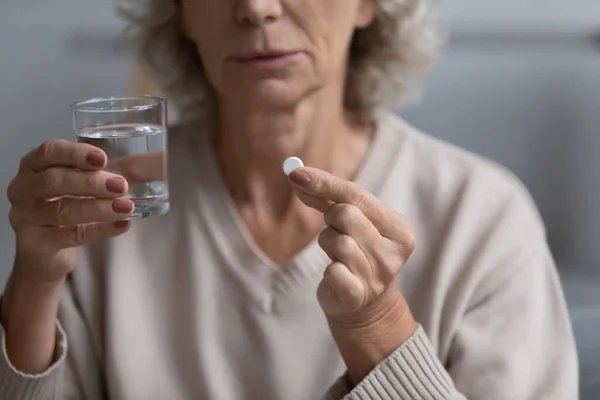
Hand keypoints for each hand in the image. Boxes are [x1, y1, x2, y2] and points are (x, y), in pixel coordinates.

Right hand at [7, 139, 132, 281]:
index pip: (49, 152)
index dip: (76, 154)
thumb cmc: (64, 206)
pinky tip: (121, 225)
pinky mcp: (36, 243)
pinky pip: (70, 236)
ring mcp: (26, 217)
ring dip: (98, 208)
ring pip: (63, 210)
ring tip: (126, 207)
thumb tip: (148, 166)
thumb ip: (102, 173)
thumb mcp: (76, 184)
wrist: (43, 252)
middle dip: (91, 182)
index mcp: (33, 166)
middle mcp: (23, 188)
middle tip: (121, 185)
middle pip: (54, 180)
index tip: (102, 158)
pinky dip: (99, 230)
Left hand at [288, 167, 417, 382]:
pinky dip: (329, 270)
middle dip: (331, 220)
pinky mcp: (357, 295)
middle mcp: (394, 253)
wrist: (364, 305)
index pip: (358, 196)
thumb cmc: (357, 253)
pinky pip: (331, 269)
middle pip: (346, 214)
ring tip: (339, 257)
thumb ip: (327, 197)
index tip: (296, 173)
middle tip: (336, 232)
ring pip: (337, 240)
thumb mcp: (350, 222)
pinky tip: (338, 276)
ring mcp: (378, 276)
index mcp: (400, 229)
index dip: (324, 183)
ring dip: (328, 244)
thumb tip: (297, 174)